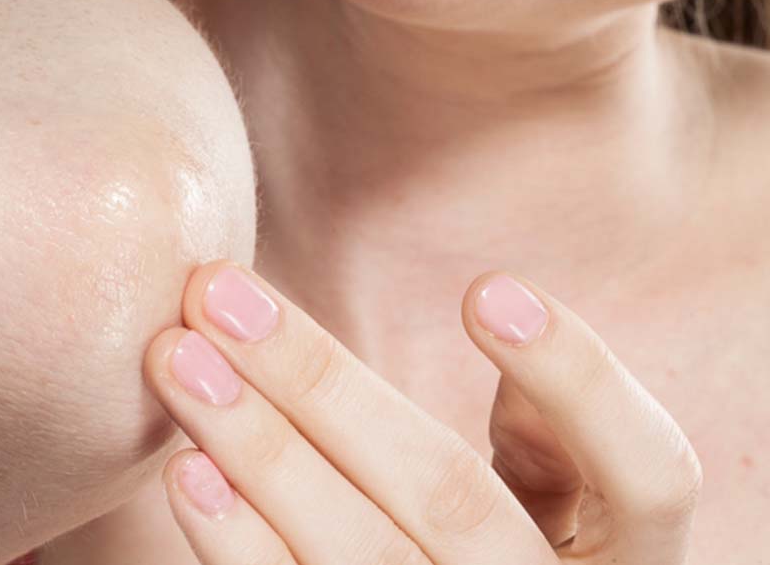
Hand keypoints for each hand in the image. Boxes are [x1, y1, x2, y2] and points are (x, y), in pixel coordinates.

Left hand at [144, 262, 701, 563]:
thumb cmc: (523, 555)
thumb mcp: (569, 506)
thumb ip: (550, 429)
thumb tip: (500, 304)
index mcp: (631, 560)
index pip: (648, 473)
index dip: (578, 380)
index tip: (484, 288)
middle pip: (448, 499)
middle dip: (319, 385)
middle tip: (216, 292)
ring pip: (358, 559)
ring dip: (258, 451)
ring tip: (177, 360)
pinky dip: (240, 547)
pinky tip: (187, 472)